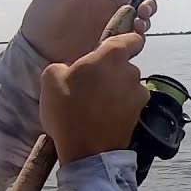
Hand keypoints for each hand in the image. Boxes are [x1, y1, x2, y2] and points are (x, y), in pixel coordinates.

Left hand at [20, 0, 171, 65]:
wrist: (34, 51)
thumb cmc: (41, 18)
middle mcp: (107, 9)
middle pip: (139, 3)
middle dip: (149, 5)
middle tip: (145, 12)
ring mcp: (108, 28)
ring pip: (138, 23)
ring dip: (144, 23)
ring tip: (139, 26)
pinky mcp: (108, 47)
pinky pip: (129, 42)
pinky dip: (135, 40)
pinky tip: (131, 40)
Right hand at [40, 32, 150, 164]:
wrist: (87, 152)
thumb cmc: (68, 111)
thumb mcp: (51, 79)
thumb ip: (65, 64)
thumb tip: (73, 68)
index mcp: (113, 57)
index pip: (132, 39)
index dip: (124, 41)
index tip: (110, 49)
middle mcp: (132, 72)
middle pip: (124, 64)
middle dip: (110, 71)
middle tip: (89, 84)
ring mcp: (139, 94)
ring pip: (126, 84)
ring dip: (115, 89)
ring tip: (94, 104)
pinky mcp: (140, 113)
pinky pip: (128, 102)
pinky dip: (119, 106)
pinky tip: (102, 116)